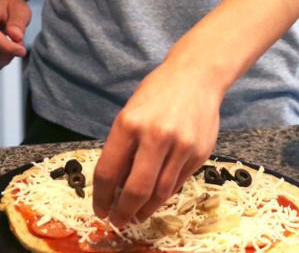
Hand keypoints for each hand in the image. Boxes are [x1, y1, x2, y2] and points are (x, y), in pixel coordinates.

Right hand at [0, 0, 30, 75]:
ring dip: (0, 61)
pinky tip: (1, 53)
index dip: (6, 47)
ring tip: (9, 48)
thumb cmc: (9, 6)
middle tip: (18, 47)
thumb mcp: (21, 10)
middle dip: (5, 55)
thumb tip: (16, 36)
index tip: (22, 50)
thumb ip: (19, 22)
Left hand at [92, 62, 222, 226]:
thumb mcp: (130, 113)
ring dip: (145, 209)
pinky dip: (164, 194)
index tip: (100, 209)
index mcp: (129, 123)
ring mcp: (180, 146)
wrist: (197, 76)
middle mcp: (155, 135)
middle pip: (136, 189)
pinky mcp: (199, 153)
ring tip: (136, 215)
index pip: (109, 171)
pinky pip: (177, 183)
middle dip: (123, 211)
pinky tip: (155, 198)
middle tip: (118, 221)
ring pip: (159, 192)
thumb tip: (114, 187)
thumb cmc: (157, 93)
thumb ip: (123, 147)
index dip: (102, 197)